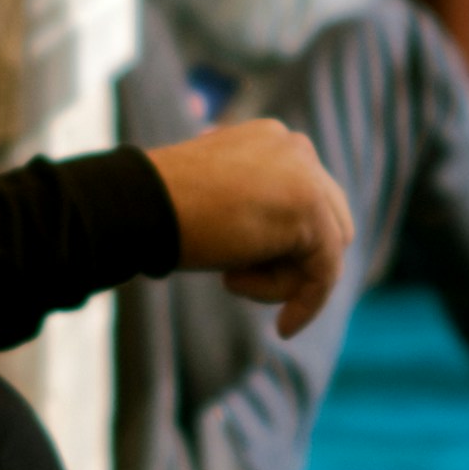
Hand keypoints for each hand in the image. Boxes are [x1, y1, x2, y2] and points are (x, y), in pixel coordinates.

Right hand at [148, 116, 355, 331]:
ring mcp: (308, 175)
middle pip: (327, 222)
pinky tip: (284, 328)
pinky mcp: (311, 210)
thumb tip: (278, 249)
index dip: (284, 245)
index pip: (306, 200)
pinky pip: (324, 271)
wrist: (141, 205)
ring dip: (284, 280)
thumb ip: (254, 211)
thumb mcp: (217, 202)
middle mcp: (297, 149)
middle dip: (290, 261)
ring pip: (326, 249)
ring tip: (231, 278)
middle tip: (236, 277)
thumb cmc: (163, 209)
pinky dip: (306, 304)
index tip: (246, 273)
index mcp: (273, 141)